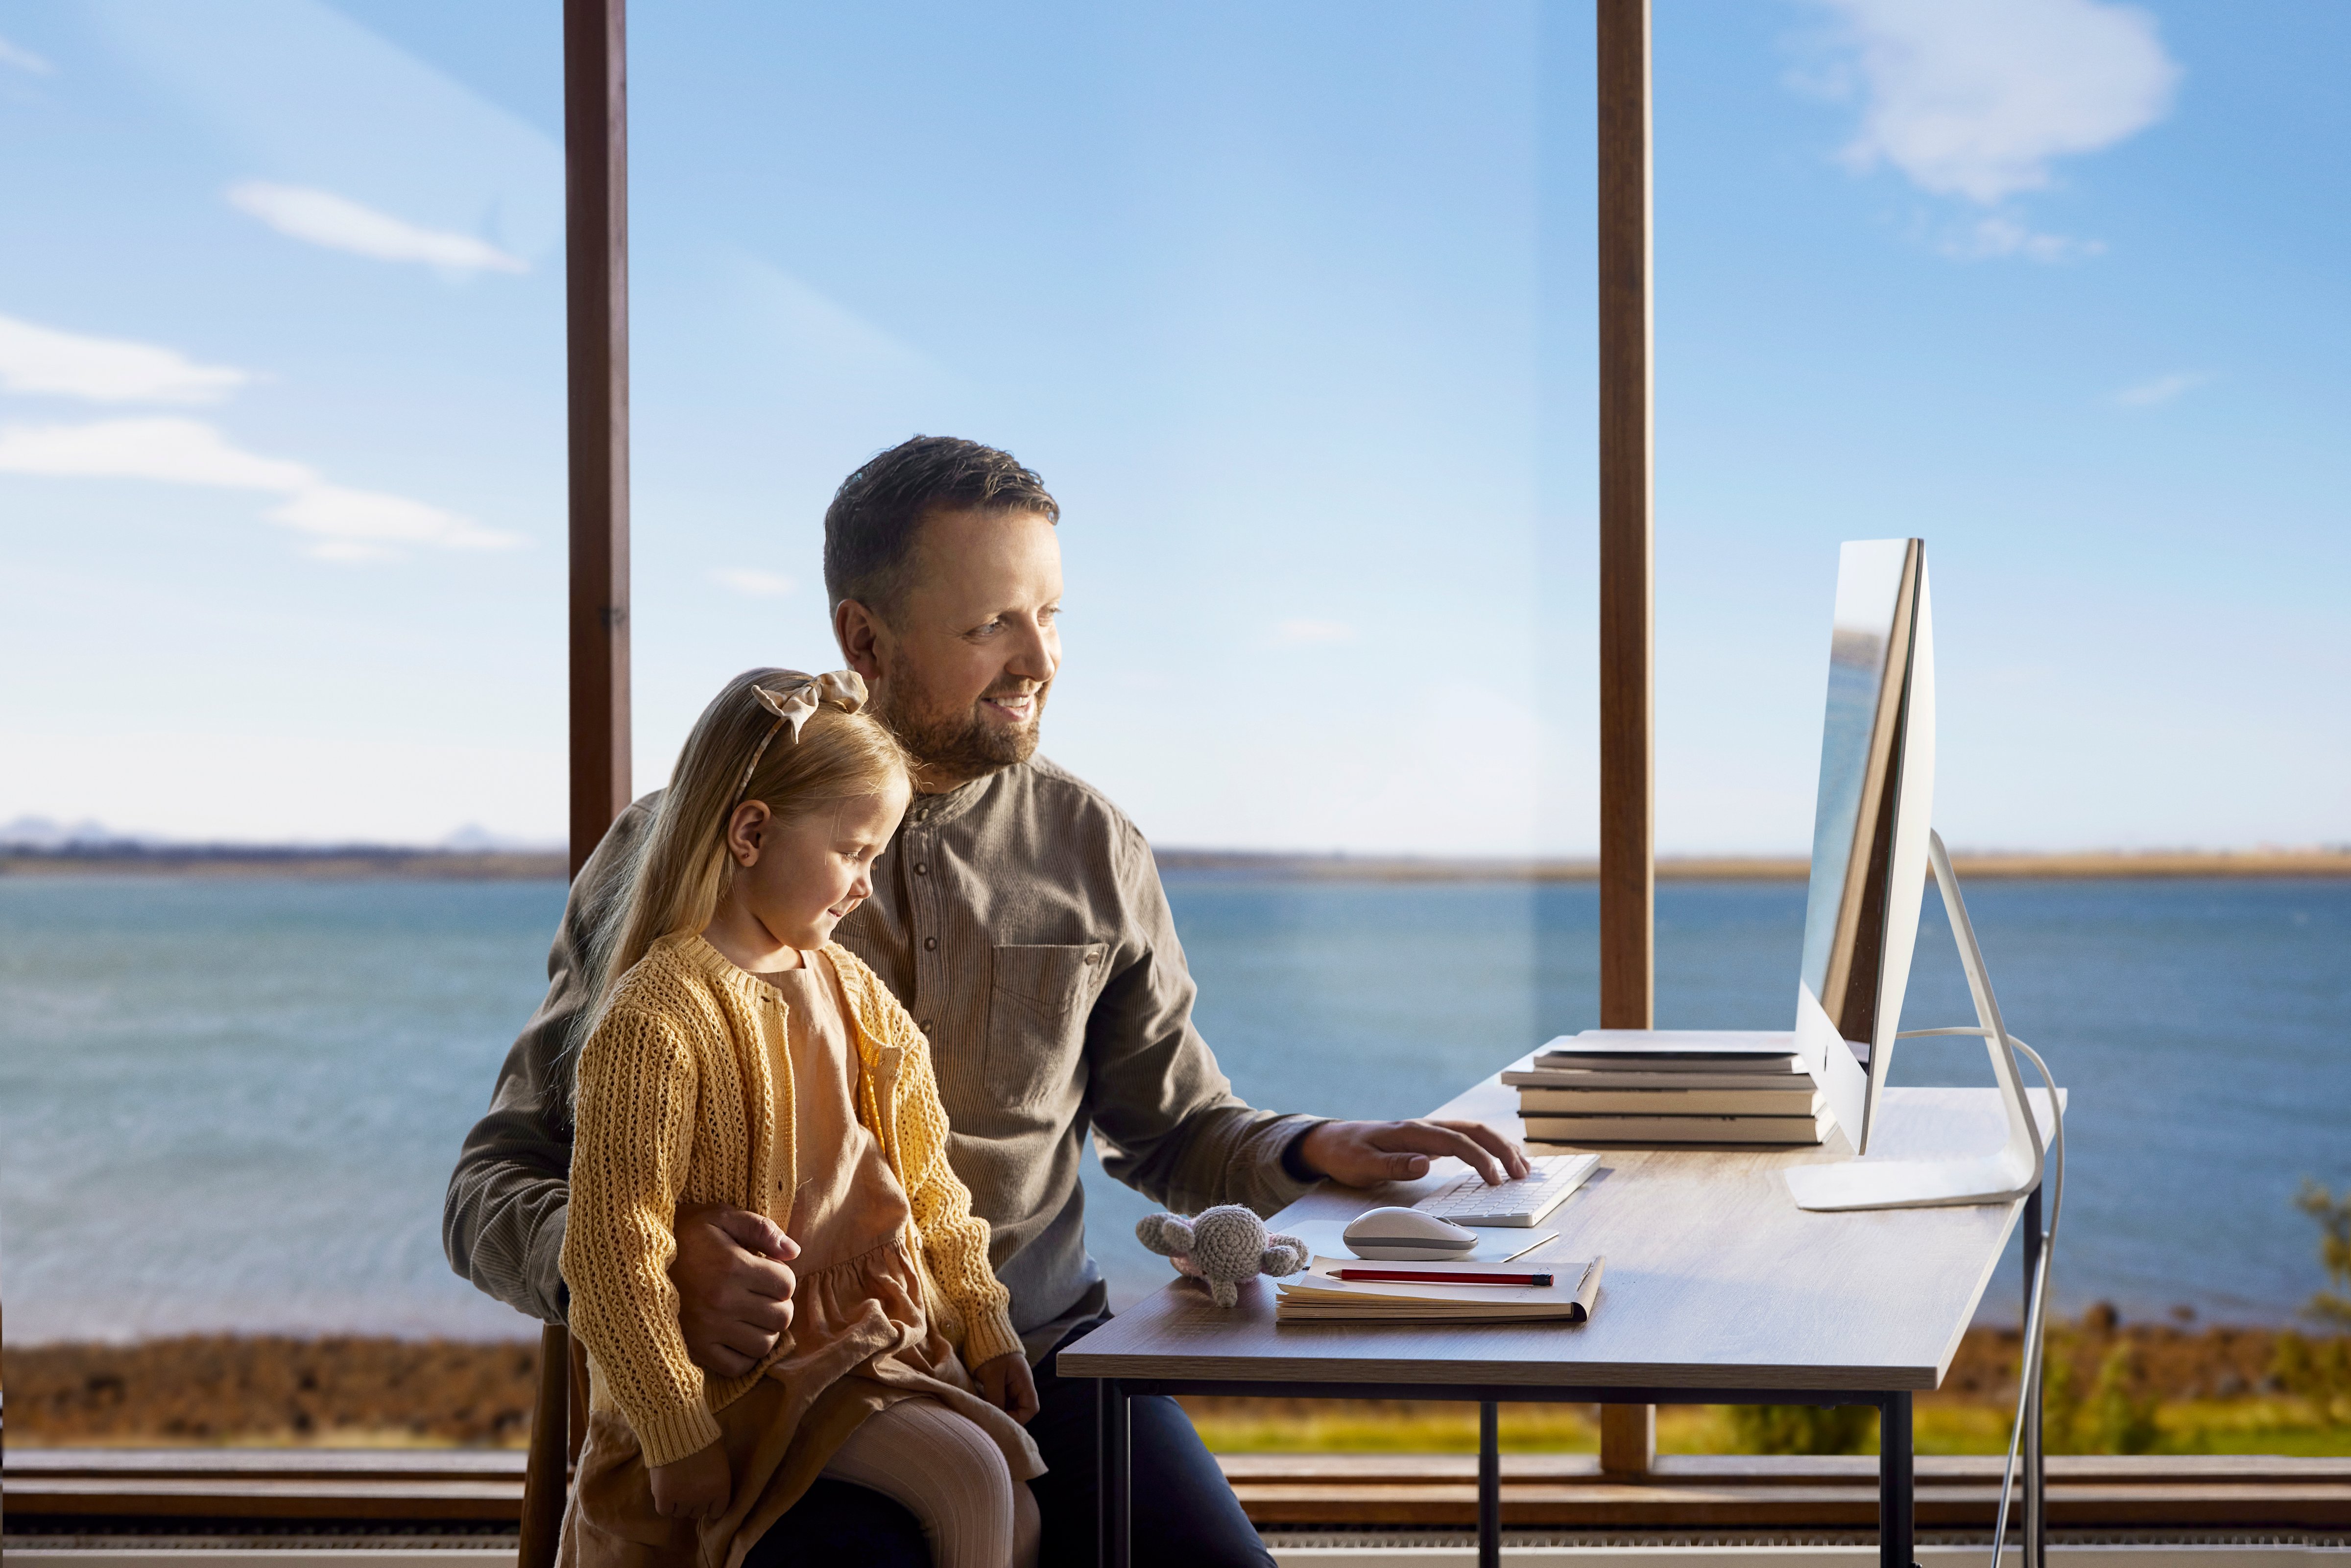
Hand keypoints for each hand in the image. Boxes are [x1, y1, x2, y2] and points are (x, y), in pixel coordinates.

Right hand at [649, 1441, 731, 1520]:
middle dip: (693, 1502)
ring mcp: (684, 1498)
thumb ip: (716, 1478)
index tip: (703, 1499)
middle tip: (687, 1487)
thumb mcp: (718, 1458)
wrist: (677, 1428)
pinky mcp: (664, 1497)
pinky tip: (665, 1491)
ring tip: (675, 1485)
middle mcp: (704, 1497)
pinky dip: (664, 1504)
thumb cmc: (700, 1438)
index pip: (717, 1512)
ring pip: (681, 1513)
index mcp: (721, 1487)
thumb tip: (712, 1491)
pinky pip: (664, 1511)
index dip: (709, 1505)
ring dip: (678, 1502)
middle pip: (697, 1512)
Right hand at [670, 1202, 798, 1377]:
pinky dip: (745, 1355)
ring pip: (764, 1344)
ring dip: (765, 1330)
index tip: (767, 1272)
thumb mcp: (719, 1217)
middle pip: (780, 1317)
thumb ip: (760, 1228)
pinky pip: (738, 1367)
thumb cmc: (682, 1234)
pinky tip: (738, 1336)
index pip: (786, 1284)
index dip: (782, 1277)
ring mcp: (708, 1329)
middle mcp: (722, 1301)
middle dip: (778, 1304)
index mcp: (732, 1266)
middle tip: (763, 1295)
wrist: (631, 1260)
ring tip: (751, 1315)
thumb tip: (794, 1251)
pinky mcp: (695, 1350)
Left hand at [974, 1351, 1040, 1424]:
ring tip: (985, 1411)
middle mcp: (1020, 1384)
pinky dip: (994, 1404)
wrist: (983, 1332)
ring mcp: (1011, 1384)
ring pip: (1009, 1405)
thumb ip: (996, 1397)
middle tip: (991, 1418)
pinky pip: (1001, 1399)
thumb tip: (996, 1417)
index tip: (1002, 1420)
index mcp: (1024, 1381)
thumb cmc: (990, 1352)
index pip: (1031, 1407)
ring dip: (999, 1410)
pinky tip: (984, 1404)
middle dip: (1007, 1416)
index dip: (1019, 1418)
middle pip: (1020, 1409)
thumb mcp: (992, 1376)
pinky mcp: (1001, 1383)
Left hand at [1295, 1119, 1530, 1187]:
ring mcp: (1428, 1133)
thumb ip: (1393, 1165)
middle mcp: (1425, 1128)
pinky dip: (1487, 1149)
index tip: (1495, 1181)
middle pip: (1473, 1131)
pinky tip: (1500, 1162)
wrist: (1330, 1141)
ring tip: (1523, 1169)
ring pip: (1473, 1133)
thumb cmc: (1346, 1154)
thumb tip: (1425, 1165)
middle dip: (1501, 1150)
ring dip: (1500, 1148)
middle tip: (1522, 1175)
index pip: (1456, 1142)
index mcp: (1412, 1132)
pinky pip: (1465, 1141)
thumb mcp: (1362, 1165)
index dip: (1480, 1159)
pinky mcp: (1428, 1141)